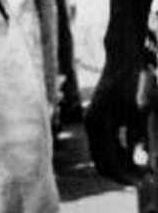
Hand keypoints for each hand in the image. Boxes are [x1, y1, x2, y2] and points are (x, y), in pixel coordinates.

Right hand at [85, 63, 146, 183]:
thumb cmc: (132, 81)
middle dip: (124, 174)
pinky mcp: (99, 118)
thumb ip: (141, 138)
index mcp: (97, 124)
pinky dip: (121, 154)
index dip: (127, 177)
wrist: (123, 57)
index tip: (146, 181)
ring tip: (145, 169)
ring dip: (123, 165)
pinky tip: (138, 154)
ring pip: (105, 155)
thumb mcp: (139, 110)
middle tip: (146, 179)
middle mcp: (91, 125)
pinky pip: (107, 145)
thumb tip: (147, 165)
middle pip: (103, 163)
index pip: (108, 163)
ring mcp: (93, 121)